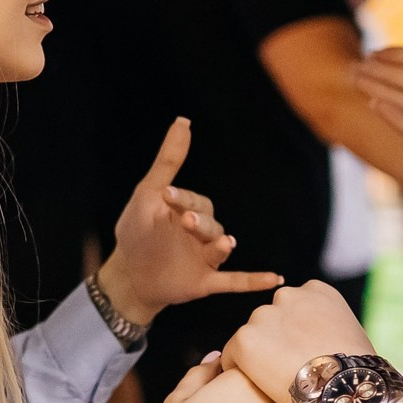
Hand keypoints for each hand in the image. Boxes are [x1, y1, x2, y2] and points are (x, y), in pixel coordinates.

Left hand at [97, 118, 283, 324]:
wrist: (128, 276)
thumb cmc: (137, 231)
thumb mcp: (147, 195)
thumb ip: (168, 160)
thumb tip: (183, 120)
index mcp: (188, 211)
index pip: (193, 201)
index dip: (181, 199)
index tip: (165, 195)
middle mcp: (201, 234)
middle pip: (210, 224)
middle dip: (199, 223)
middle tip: (186, 222)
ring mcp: (205, 259)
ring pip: (219, 249)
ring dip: (220, 246)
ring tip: (223, 243)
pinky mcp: (204, 282)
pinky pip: (234, 281)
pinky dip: (253, 280)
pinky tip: (274, 278)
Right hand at [115, 357, 312, 402]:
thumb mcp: (178, 397)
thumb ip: (201, 372)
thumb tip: (217, 356)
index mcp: (236, 381)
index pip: (260, 357)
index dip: (258, 358)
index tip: (255, 362)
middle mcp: (261, 402)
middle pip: (286, 378)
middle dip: (282, 375)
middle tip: (280, 375)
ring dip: (304, 397)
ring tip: (304, 394)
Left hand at [221, 279, 374, 402]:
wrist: (345, 385)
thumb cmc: (355, 369)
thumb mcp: (350, 334)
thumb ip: (328, 326)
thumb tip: (321, 339)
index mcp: (316, 290)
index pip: (295, 307)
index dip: (296, 332)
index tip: (303, 352)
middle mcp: (288, 295)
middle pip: (271, 318)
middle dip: (276, 340)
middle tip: (286, 369)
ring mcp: (265, 315)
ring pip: (252, 335)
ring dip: (259, 354)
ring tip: (273, 380)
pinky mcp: (246, 337)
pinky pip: (231, 354)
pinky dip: (238, 368)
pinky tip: (253, 385)